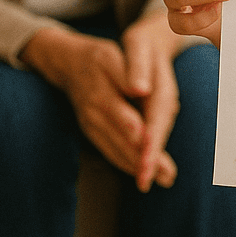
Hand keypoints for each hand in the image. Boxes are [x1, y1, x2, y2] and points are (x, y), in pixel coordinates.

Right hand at [20, 22, 181, 190]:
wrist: (68, 64)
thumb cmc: (98, 58)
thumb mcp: (111, 57)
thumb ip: (127, 73)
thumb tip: (140, 89)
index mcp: (102, 95)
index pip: (125, 119)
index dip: (138, 135)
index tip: (149, 148)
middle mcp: (95, 115)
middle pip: (122, 141)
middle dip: (143, 160)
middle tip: (166, 175)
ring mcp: (91, 126)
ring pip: (116, 150)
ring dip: (137, 166)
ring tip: (162, 179)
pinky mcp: (92, 132)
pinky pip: (109, 150)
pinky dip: (125, 161)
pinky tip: (141, 170)